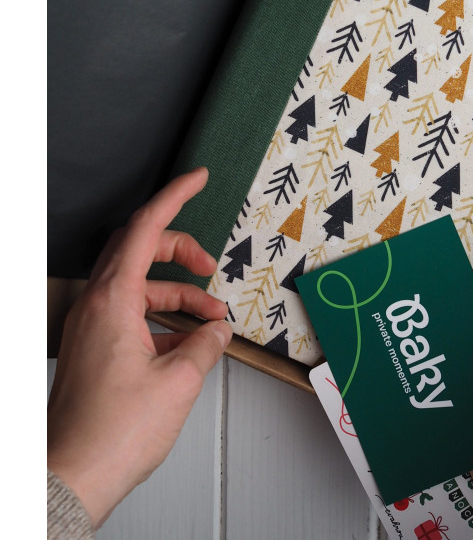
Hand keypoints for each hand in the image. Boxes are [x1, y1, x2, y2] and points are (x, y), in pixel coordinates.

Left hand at [47, 168, 232, 527]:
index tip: (196, 178)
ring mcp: (90, 327)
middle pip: (138, 251)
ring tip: (212, 317)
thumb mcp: (179, 381)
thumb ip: (205, 343)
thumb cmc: (113, 433)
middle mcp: (94, 306)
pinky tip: (188, 341)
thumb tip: (216, 329)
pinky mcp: (94, 348)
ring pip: (139, 286)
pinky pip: (132, 314)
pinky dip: (163, 319)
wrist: (72, 478)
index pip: (143, 229)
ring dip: (178, 294)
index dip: (174, 197)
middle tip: (209, 262)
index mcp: (110, 301)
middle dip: (180, 250)